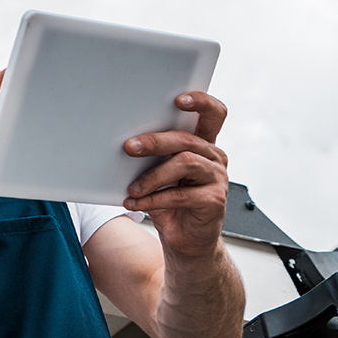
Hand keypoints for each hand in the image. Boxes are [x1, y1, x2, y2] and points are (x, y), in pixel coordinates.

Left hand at [122, 92, 229, 260]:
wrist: (184, 239)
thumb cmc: (167, 200)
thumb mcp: (157, 173)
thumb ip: (150, 156)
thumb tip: (120, 142)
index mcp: (202, 144)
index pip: (213, 113)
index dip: (201, 102)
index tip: (178, 99)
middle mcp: (214, 157)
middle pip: (187, 139)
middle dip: (155, 141)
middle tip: (129, 147)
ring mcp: (217, 178)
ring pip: (185, 163)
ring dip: (152, 175)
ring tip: (132, 187)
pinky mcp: (215, 201)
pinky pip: (180, 195)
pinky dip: (153, 199)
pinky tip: (135, 203)